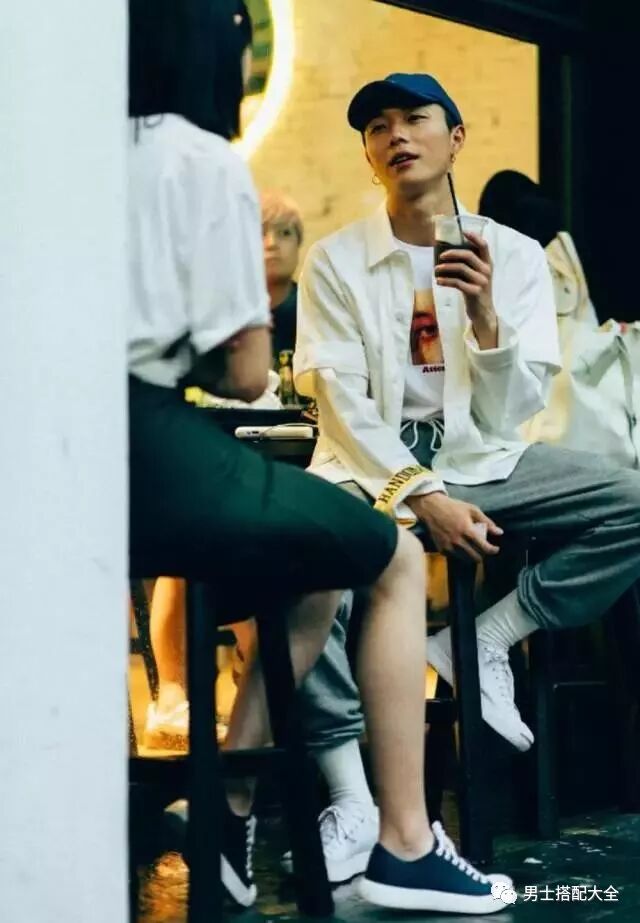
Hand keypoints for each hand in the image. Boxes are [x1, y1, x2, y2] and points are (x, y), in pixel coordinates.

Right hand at [406, 492, 502, 562]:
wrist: (431, 508)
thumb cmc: (453, 507)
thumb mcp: (472, 510)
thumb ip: (487, 522)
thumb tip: (500, 532)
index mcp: (467, 531)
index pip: (484, 548)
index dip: (493, 550)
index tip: (495, 549)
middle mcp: (458, 541)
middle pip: (476, 558)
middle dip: (483, 554)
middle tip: (483, 549)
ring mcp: (449, 546)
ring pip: (465, 559)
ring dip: (471, 555)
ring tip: (473, 548)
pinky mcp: (441, 549)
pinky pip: (454, 556)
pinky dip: (460, 553)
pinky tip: (460, 545)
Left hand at [434, 231, 497, 347]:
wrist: (483, 312)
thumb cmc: (476, 291)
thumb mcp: (477, 276)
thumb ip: (469, 265)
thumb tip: (448, 254)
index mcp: (488, 264)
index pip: (484, 246)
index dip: (474, 237)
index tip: (463, 232)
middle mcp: (486, 270)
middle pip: (468, 255)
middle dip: (452, 253)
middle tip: (440, 256)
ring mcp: (481, 281)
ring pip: (460, 268)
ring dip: (445, 268)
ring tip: (436, 270)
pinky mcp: (474, 292)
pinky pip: (457, 282)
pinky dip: (445, 280)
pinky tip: (438, 281)